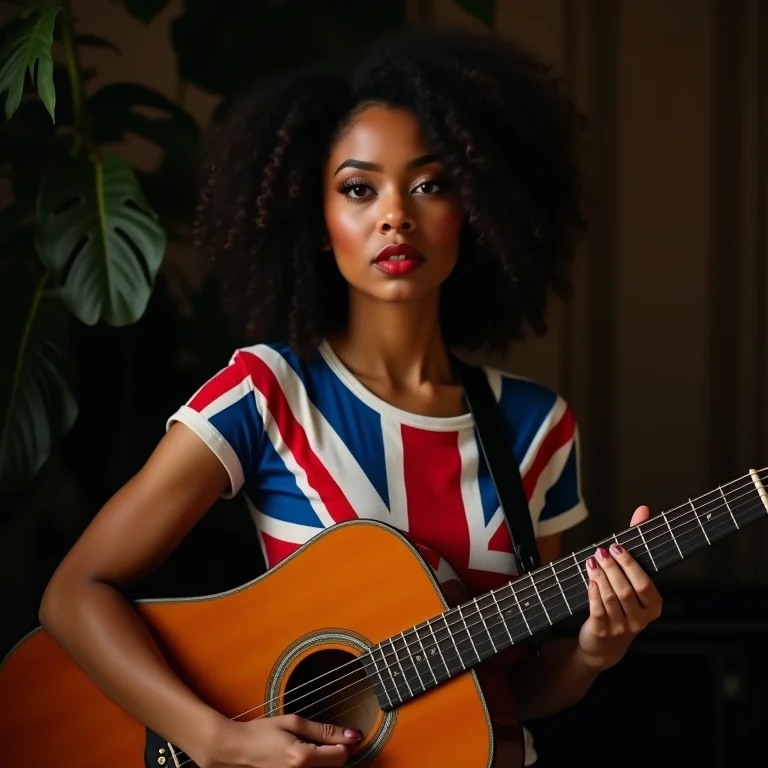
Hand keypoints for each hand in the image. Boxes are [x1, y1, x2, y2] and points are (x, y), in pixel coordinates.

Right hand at [196, 714, 362, 767]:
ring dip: (324, 761)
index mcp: (303, 759)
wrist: (235, 751)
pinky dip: (313, 766)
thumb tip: (353, 735)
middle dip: (334, 753)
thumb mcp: (294, 723)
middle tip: (322, 741)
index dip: (345, 743)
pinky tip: (303, 760)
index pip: (341, 756)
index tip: (343, 735)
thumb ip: (325, 731)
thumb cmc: (260, 734)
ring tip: (309, 750)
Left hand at [577, 505, 662, 670]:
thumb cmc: (622, 603)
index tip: (616, 546)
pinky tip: (589, 580)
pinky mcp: (602, 631)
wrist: (606, 643)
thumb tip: (642, 510)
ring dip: (599, 577)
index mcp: (653, 605)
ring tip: (592, 562)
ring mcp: (621, 627)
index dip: (630, 564)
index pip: (645, 584)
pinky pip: (597, 609)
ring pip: (611, 598)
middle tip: (601, 552)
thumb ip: (637, 543)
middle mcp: (640, 619)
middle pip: (626, 590)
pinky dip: (592, 593)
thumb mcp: (632, 577)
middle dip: (612, 568)